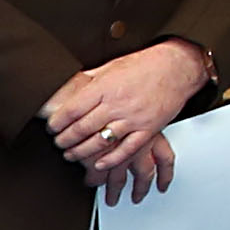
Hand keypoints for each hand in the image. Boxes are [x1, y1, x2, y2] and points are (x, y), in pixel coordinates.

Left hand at [42, 40, 209, 187]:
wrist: (178, 66)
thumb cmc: (146, 65)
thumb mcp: (111, 67)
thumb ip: (90, 80)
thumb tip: (69, 87)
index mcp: (105, 88)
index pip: (72, 110)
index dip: (57, 123)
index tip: (51, 128)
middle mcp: (118, 104)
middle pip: (82, 128)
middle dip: (65, 140)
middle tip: (58, 143)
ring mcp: (134, 118)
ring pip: (101, 142)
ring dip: (81, 152)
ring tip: (71, 154)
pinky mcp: (149, 129)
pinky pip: (127, 149)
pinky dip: (111, 159)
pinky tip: (99, 164)